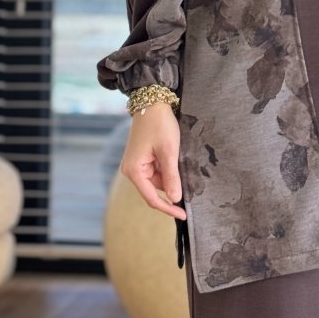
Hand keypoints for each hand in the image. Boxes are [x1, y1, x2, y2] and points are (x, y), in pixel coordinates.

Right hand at [120, 104, 186, 219]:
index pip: (152, 199)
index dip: (168, 208)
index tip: (183, 215)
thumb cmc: (159, 125)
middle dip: (171, 186)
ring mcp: (135, 164)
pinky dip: (167, 168)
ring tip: (178, 158)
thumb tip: (175, 198)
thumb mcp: (169, 151)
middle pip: (154, 189)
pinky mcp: (141, 158)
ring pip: (157, 180)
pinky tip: (174, 158)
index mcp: (134, 171)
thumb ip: (171, 177)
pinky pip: (155, 170)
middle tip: (187, 178)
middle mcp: (131, 170)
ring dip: (170, 175)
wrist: (152, 102)